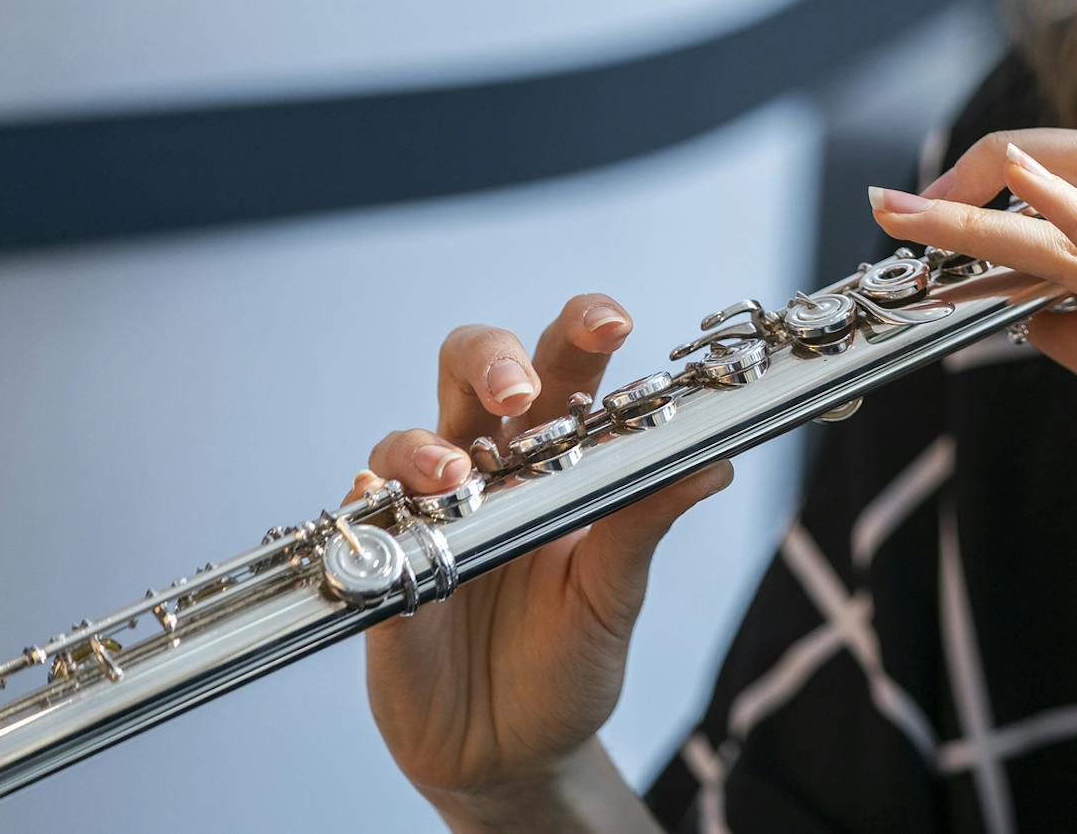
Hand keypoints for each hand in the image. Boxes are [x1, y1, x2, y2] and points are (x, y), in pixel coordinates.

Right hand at [352, 294, 731, 821]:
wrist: (516, 754)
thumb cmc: (571, 660)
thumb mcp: (616, 592)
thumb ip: (649, 519)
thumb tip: (716, 461)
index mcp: (558, 458)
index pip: (567, 367)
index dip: (581, 328)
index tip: (613, 322)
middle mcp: (490, 469)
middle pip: (472, 371)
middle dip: (491, 359)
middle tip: (518, 392)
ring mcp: (429, 513)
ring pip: (406, 440)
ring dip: (424, 447)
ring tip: (455, 479)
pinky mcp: (381, 567)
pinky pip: (360, 521)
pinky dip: (370, 508)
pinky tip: (390, 520)